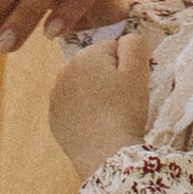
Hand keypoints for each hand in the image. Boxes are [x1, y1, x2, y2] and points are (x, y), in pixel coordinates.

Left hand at [48, 27, 152, 175]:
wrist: (106, 155)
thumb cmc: (125, 111)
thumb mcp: (138, 72)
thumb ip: (135, 44)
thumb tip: (127, 38)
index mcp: (85, 55)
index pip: (113, 48)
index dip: (127, 65)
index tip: (130, 85)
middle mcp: (64, 70)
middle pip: (95, 65)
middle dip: (108, 77)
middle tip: (121, 100)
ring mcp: (56, 96)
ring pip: (83, 85)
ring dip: (95, 93)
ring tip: (109, 114)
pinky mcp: (54, 118)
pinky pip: (73, 107)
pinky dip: (83, 112)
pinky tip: (96, 125)